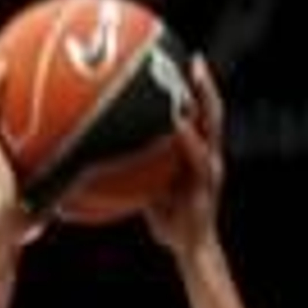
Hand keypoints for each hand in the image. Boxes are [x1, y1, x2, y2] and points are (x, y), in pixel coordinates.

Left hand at [143, 54, 223, 255]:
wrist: (190, 248)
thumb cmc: (167, 219)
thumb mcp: (147, 189)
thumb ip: (134, 170)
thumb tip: (94, 159)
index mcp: (198, 154)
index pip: (200, 114)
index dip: (194, 90)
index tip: (181, 62)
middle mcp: (209, 155)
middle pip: (212, 111)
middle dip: (205, 84)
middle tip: (194, 59)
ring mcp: (211, 168)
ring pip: (213, 126)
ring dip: (205, 100)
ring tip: (192, 79)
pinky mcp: (207, 185)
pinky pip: (198, 156)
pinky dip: (188, 137)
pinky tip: (176, 123)